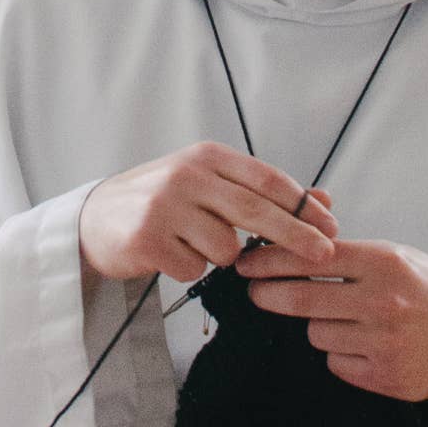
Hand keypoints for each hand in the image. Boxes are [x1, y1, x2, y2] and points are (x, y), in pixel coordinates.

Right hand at [79, 145, 337, 285]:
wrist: (96, 217)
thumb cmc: (165, 200)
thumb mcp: (210, 184)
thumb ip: (263, 192)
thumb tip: (325, 200)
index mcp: (207, 156)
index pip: (267, 179)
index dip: (303, 204)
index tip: (331, 226)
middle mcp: (186, 176)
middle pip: (256, 211)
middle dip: (296, 235)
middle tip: (325, 253)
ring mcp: (165, 207)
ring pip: (227, 250)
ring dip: (221, 256)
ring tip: (193, 242)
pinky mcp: (147, 240)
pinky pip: (195, 270)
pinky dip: (190, 269)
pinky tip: (170, 254)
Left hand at [238, 237, 427, 402]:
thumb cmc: (426, 288)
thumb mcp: (394, 255)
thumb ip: (345, 249)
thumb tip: (291, 229)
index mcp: (385, 263)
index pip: (312, 257)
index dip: (272, 260)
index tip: (246, 264)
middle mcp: (385, 302)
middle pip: (304, 299)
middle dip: (270, 294)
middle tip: (255, 292)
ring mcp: (386, 343)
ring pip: (317, 334)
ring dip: (317, 326)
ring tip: (343, 320)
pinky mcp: (388, 378)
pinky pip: (336, 364)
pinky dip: (340, 355)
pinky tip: (362, 345)